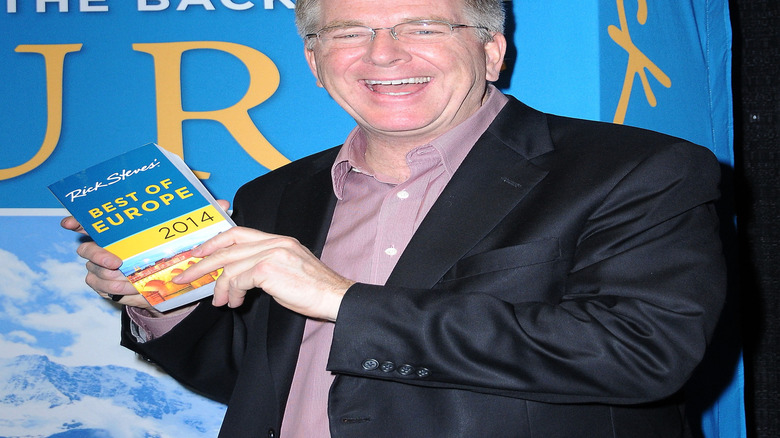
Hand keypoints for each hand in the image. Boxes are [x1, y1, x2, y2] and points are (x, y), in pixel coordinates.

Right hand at [60, 200, 231, 315]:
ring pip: (93, 271)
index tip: (69, 222)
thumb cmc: (175, 248)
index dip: (78, 219)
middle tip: (116, 261)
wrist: (171, 278)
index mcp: (122, 229)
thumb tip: (223, 204)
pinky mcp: (108, 285)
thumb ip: (202, 219)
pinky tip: (126, 291)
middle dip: (97, 254)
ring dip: (108, 277)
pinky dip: (111, 291)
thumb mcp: (190, 233)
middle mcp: (107, 245)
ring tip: (127, 282)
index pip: (93, 220)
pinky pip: (100, 289)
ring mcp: (104, 266)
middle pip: (87, 247)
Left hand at [173, 227, 353, 320]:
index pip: (239, 232)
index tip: (199, 253)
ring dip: (219, 287)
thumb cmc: (315, 290)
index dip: (215, 242)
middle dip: (202, 263)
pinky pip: (238, 279)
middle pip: (227, 247)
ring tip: (220, 302)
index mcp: (279, 240)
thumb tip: (240, 279)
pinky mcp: (268, 269)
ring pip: (229, 265)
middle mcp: (274, 242)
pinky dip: (232, 293)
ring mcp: (271, 253)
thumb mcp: (289, 270)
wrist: (335, 297)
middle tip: (184, 277)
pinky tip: (236, 303)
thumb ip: (265, 266)